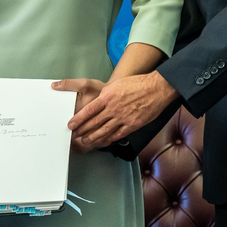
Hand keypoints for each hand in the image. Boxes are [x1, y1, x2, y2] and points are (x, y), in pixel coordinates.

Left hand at [59, 71, 177, 149]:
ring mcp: (123, 118)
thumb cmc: (136, 84)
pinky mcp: (132, 125)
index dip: (79, 119)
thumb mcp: (116, 85)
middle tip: (74, 136)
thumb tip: (97, 101)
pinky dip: (109, 139)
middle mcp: (113, 108)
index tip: (71, 124)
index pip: (89, 110)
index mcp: (108, 96)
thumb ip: (105, 94)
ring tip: (85, 141)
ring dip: (93, 138)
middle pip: (94, 123)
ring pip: (104, 131)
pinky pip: (118, 135)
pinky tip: (103, 142)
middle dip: (82, 131)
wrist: (155, 88)